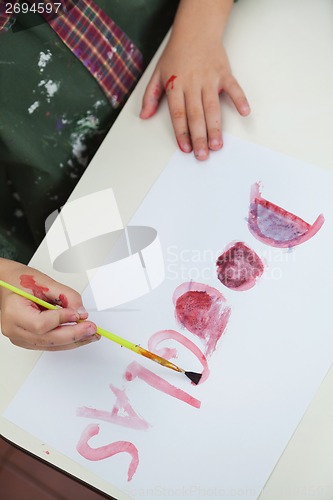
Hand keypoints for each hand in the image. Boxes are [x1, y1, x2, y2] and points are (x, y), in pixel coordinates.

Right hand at [0, 259, 99, 350]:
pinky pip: (50, 344)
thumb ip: (66, 296)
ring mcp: (20, 337)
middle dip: (74, 335)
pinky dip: (66, 340)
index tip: (79, 315)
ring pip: (51, 345)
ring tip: (91, 334)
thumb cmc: (20, 280)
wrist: (6, 283)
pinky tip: (80, 335)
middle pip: (48, 339)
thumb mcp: (45, 282)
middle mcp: (14, 329)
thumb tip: (81, 312)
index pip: (41, 324)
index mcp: (14, 312)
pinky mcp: (27, 340)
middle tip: (92, 329)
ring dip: (74, 341)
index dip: (62, 320)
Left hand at [140, 2, 249, 160]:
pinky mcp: (224, 73)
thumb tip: (144, 116)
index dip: (182, 133)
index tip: (185, 148)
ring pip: (212, 107)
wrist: (195, 29)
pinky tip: (245, 113)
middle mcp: (193, 83)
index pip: (178, 114)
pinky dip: (240, 99)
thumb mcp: (158, 73)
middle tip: (202, 155)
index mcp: (176, 85)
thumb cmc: (177, 53)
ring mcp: (210, 78)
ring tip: (217, 145)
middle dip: (199, 137)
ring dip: (215, 128)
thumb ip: (150, 96)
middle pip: (196, 115)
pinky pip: (234, 88)